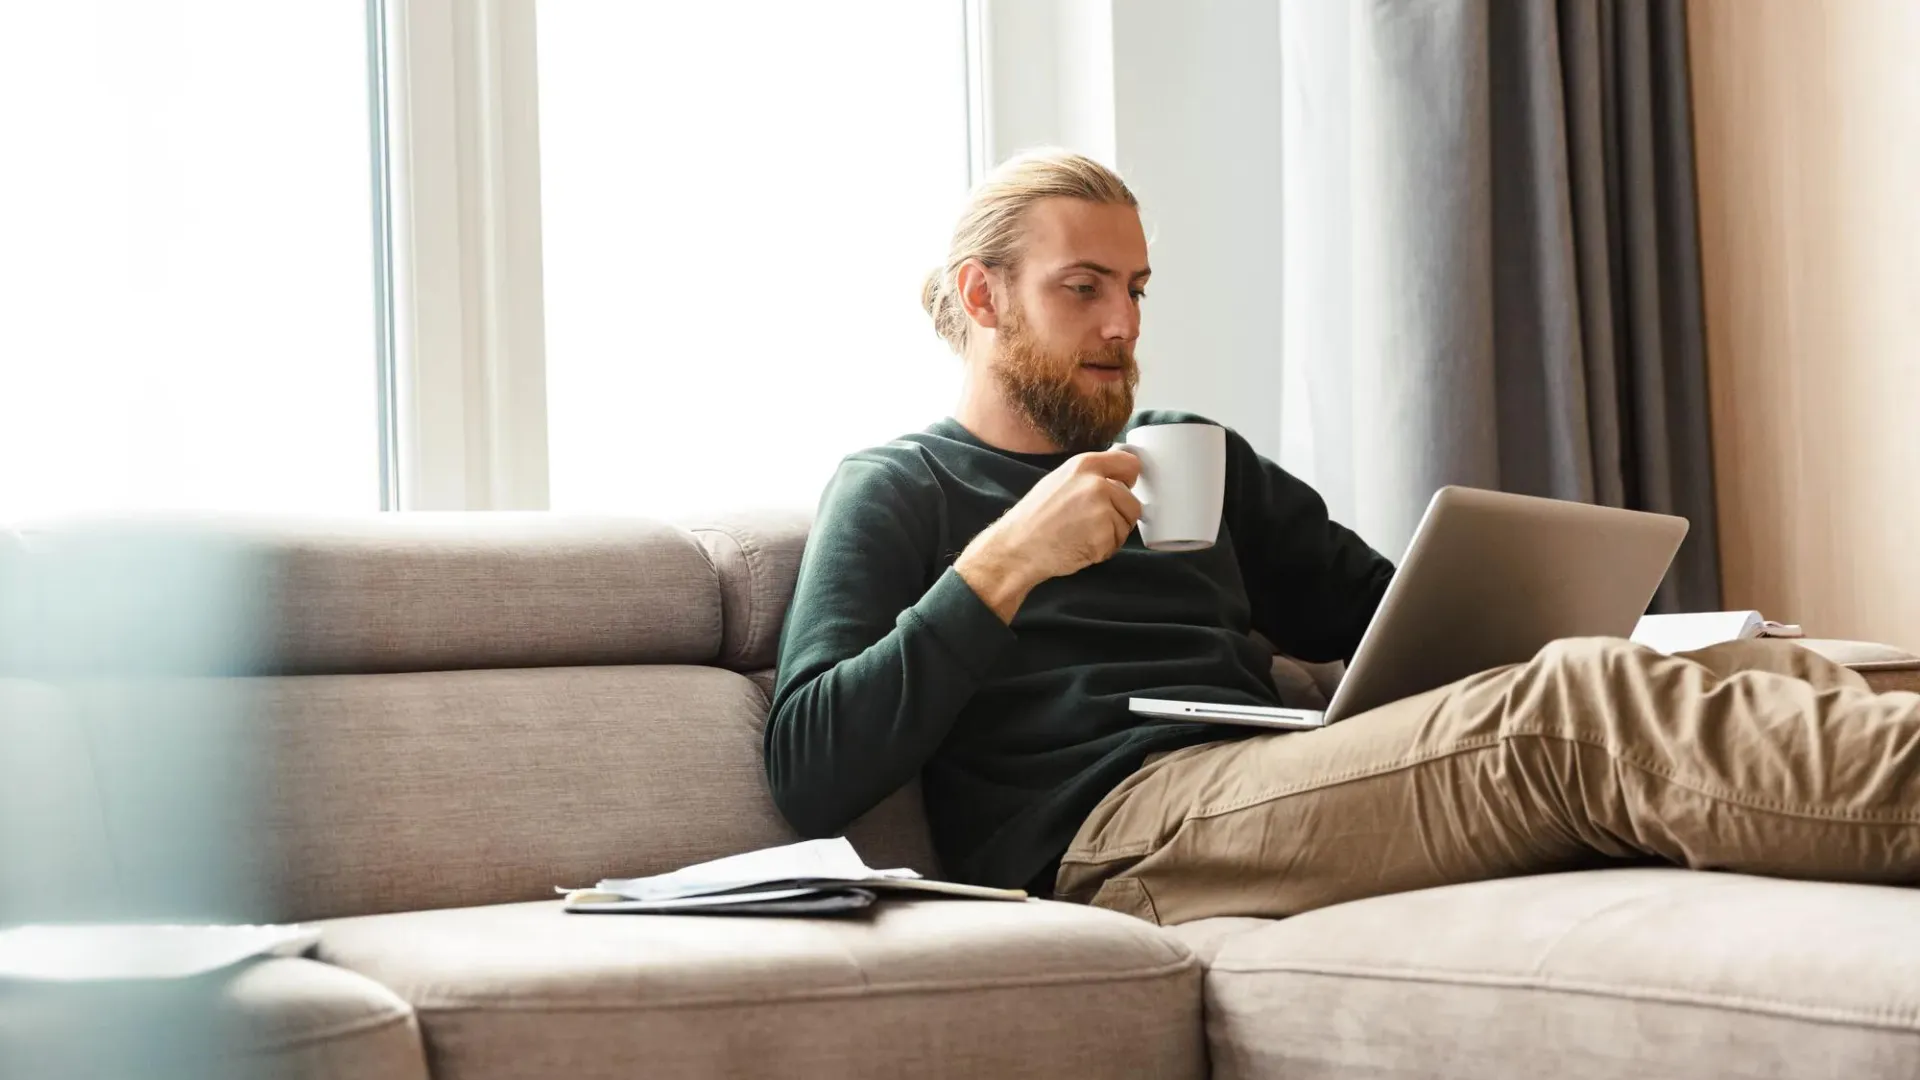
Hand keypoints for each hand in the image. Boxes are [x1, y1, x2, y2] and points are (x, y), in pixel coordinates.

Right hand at [954, 449, 1143, 621]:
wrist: (1017, 548)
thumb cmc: (1034, 518)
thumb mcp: (1060, 480)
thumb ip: (1090, 475)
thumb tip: (1117, 473)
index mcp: (1084, 465)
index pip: (1130, 464)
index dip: (1129, 481)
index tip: (1123, 489)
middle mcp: (1096, 483)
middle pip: (1132, 502)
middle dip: (1119, 516)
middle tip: (1090, 524)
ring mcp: (1102, 510)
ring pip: (1126, 525)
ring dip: (1111, 535)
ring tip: (1082, 535)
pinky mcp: (1103, 536)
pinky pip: (1116, 545)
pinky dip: (1103, 551)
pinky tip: (1080, 546)